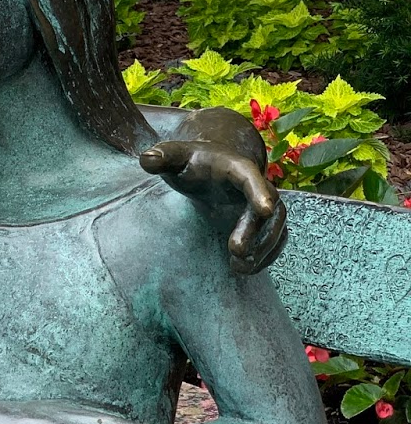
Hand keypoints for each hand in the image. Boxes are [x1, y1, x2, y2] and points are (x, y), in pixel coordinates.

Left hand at [139, 118, 286, 274]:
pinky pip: (273, 240)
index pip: (252, 176)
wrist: (210, 165)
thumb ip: (162, 156)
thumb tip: (147, 159)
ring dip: (264, 249)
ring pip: (276, 228)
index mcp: (236, 166)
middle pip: (268, 209)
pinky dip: (265, 255)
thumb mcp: (174, 155)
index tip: (266, 208)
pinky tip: (246, 269)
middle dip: (256, 231)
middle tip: (237, 251)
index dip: (260, 191)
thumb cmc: (190, 161)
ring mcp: (261, 205)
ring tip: (240, 268)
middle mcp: (256, 186)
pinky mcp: (261, 222)